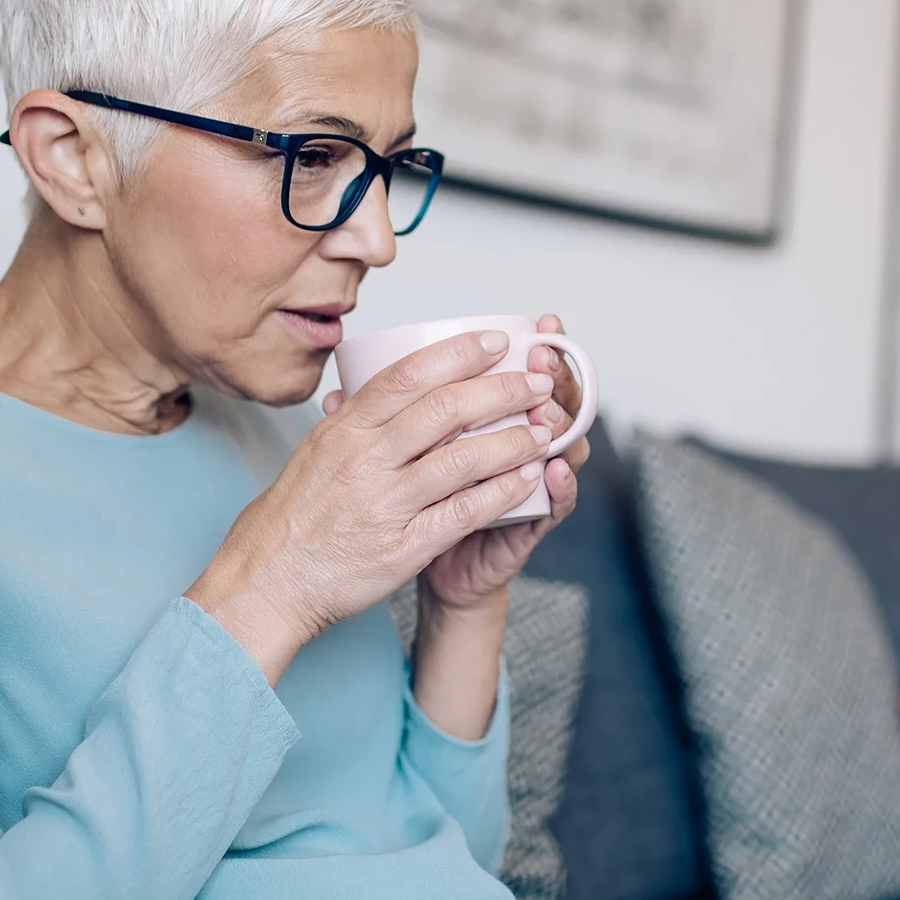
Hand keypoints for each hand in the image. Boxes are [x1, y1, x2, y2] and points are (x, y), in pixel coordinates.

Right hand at [185, 329, 559, 680]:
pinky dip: (502, 491)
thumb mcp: (313, 454)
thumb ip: (350, 422)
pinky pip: (463, 512)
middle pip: (445, 409)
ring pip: (463, 459)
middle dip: (502, 391)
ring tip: (544, 430)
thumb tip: (370, 389)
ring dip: (513, 441)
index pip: (408, 375)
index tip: (497, 342)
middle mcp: (363, 460)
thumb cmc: (290, 520)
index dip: (460, 353)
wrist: (266, 583)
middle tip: (536, 384)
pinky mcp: (402, 547)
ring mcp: (384, 504)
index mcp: (343, 430)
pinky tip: (527, 478)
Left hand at [411, 314, 588, 612]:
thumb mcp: (399, 468)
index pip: (522, 376)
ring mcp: (530, 486)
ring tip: (553, 409)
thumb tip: (336, 397)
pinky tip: (556, 470)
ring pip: (563, 447)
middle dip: (550, 376)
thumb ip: (383, 430)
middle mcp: (516, 448)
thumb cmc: (416, 516)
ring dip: (562, 424)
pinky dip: (561, 486)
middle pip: (550, 402)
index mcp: (488, 425)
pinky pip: (556, 505)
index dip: (535, 349)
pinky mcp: (532, 527)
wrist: (437, 577)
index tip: (541, 321)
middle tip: (545, 359)